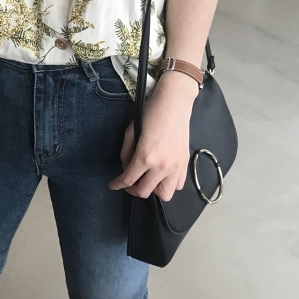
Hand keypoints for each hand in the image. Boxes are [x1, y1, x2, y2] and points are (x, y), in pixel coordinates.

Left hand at [108, 72, 197, 200]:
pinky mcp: (185, 164)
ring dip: (153, 190)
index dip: (117, 184)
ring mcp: (176, 167)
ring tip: (148, 179)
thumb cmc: (150, 113)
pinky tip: (162, 174)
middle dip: (132, 189)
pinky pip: (178, 185)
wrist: (174, 104)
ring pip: (165, 195)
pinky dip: (168, 184)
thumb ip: (126, 152)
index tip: (112, 185)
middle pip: (144, 192)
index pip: (128, 180)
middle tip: (129, 181)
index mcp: (145, 157)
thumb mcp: (131, 131)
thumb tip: (126, 167)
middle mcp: (161, 167)